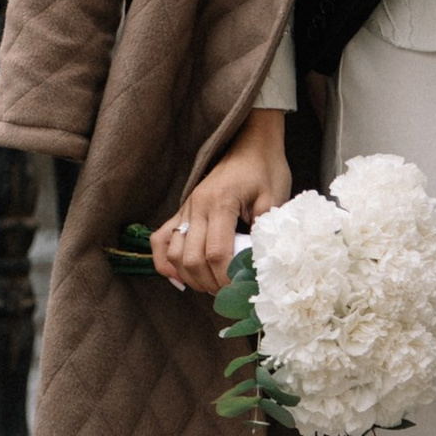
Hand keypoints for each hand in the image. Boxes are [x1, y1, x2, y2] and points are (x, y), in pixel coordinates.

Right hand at [151, 109, 290, 295]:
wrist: (251, 143)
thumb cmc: (266, 169)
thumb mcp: (274, 199)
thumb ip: (265, 231)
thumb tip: (259, 265)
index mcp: (221, 203)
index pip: (216, 253)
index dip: (226, 278)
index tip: (241, 288)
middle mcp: (197, 206)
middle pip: (191, 258)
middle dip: (209, 283)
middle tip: (228, 293)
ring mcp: (186, 208)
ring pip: (173, 253)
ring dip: (190, 277)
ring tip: (211, 286)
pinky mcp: (182, 210)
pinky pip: (161, 239)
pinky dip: (165, 263)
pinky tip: (180, 278)